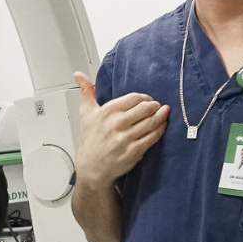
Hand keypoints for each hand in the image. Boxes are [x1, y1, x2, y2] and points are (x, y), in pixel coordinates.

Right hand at [74, 72, 169, 188]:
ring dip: (161, 116)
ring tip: (164, 113)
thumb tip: (79, 75)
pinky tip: (162, 126)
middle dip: (155, 106)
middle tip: (158, 106)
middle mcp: (116, 124)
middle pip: (146, 108)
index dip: (144, 97)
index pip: (134, 97)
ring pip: (151, 122)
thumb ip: (86, 92)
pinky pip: (153, 137)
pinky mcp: (134, 151)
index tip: (148, 100)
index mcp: (107, 112)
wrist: (92, 166)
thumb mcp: (86, 113)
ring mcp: (126, 138)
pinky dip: (161, 129)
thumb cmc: (91, 139)